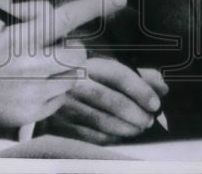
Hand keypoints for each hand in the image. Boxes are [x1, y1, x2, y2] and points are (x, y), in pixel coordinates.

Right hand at [0, 0, 126, 128]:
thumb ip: (31, 9)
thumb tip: (57, 11)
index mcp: (21, 37)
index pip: (66, 18)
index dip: (95, 7)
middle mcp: (30, 66)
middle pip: (79, 55)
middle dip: (73, 50)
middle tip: (53, 49)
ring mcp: (32, 94)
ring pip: (73, 78)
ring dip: (63, 71)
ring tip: (37, 69)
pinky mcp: (33, 114)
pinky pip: (60, 98)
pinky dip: (53, 91)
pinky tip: (29, 87)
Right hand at [46, 57, 167, 143]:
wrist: (38, 88)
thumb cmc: (83, 76)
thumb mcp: (106, 68)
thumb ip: (137, 75)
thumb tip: (162, 87)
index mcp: (87, 62)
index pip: (118, 74)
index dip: (140, 89)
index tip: (156, 103)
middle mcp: (73, 82)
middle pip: (110, 100)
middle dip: (135, 113)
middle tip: (149, 120)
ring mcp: (64, 104)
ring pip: (101, 121)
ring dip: (126, 128)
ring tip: (139, 128)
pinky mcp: (59, 124)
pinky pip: (89, 136)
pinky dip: (109, 138)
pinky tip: (120, 135)